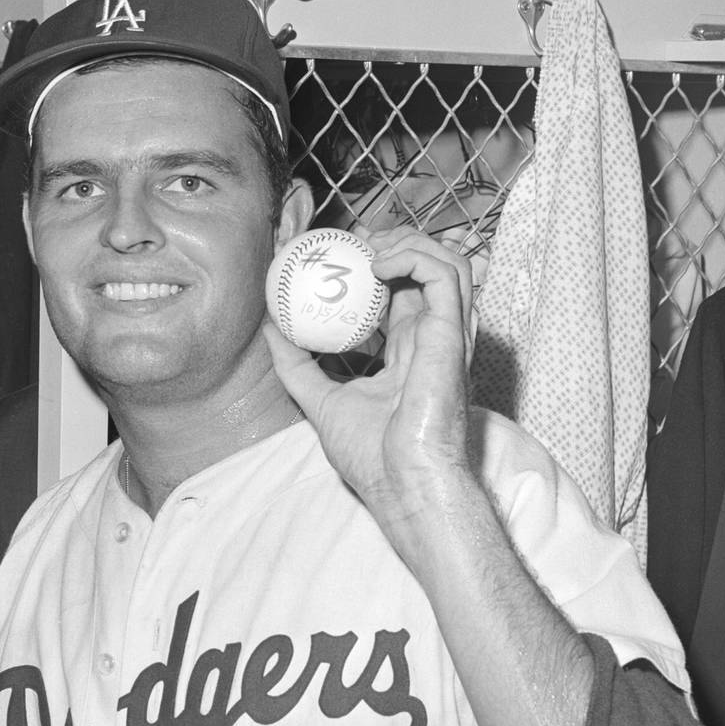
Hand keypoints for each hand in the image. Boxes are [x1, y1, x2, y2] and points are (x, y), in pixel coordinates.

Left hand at [265, 227, 475, 525]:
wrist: (402, 484)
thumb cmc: (372, 456)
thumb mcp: (320, 400)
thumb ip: (296, 365)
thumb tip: (271, 330)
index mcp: (407, 351)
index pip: (400, 290)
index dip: (376, 263)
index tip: (340, 253)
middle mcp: (431, 338)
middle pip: (423, 268)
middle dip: (392, 242)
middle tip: (353, 241)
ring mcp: (447, 335)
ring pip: (446, 261)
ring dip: (407, 242)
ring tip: (369, 248)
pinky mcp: (454, 334)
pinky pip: (447, 273)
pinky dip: (415, 255)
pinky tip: (378, 263)